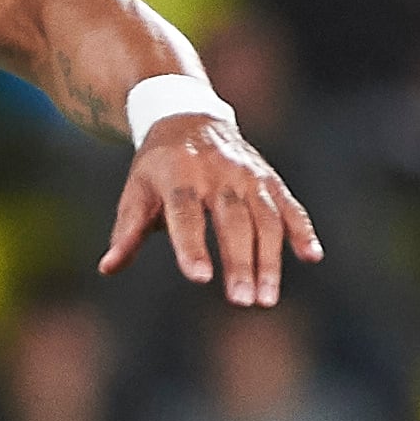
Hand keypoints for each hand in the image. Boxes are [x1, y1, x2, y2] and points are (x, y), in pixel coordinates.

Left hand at [99, 111, 323, 308]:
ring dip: (270, 259)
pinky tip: (312, 256)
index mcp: (178, 175)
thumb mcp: (136, 192)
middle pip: (232, 220)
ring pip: (265, 218)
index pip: (186, 213)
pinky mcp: (269, 179)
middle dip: (239, 262)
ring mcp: (248, 175)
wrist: (188, 118)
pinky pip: (289, 205)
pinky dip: (302, 229)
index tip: (199, 278)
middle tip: (242, 302)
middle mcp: (217, 173)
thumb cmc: (156, 168)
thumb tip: (107, 268)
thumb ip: (127, 232)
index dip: (192, 245)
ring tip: (266, 299)